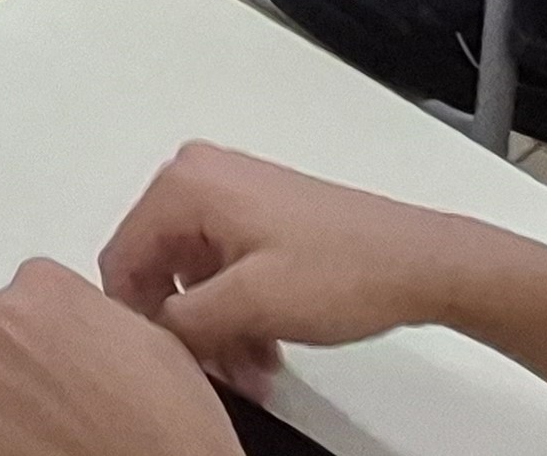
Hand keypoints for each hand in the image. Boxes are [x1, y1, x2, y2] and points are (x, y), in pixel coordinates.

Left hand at [0, 258, 238, 455]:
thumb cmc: (170, 420)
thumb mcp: (151, 338)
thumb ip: (97, 315)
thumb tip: (88, 324)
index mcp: (48, 290)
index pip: (18, 280)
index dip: (33, 309)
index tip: (46, 328)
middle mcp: (5, 325)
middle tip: (14, 357)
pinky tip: (13, 431)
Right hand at [101, 145, 482, 396]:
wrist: (423, 262)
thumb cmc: (349, 268)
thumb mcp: (250, 303)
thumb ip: (182, 319)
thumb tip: (150, 330)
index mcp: (185, 183)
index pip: (123, 256)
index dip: (137, 316)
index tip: (161, 356)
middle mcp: (201, 176)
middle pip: (159, 265)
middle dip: (185, 324)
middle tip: (214, 369)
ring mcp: (232, 193)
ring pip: (194, 272)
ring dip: (215, 325)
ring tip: (249, 368)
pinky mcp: (260, 212)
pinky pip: (223, 265)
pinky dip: (236, 307)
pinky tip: (263, 347)